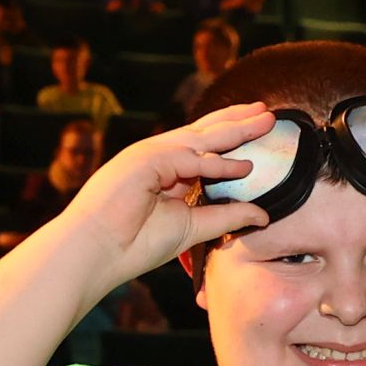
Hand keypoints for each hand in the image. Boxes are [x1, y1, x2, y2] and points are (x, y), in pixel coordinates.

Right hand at [35, 104, 273, 282]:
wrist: (96, 252)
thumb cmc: (134, 244)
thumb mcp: (193, 228)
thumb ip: (226, 217)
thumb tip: (263, 215)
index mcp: (165, 171)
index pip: (204, 145)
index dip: (232, 135)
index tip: (259, 129)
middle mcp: (158, 157)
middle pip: (205, 132)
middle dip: (238, 122)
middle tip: (269, 113)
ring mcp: (149, 155)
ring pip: (200, 137)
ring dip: (235, 129)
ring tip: (265, 121)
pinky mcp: (143, 161)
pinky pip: (187, 159)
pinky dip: (215, 164)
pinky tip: (242, 166)